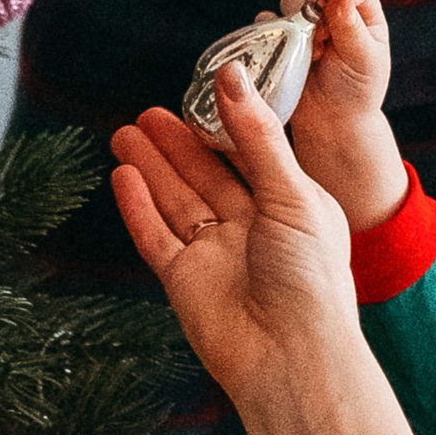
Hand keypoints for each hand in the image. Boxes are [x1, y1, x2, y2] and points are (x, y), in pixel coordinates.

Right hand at [112, 73, 362, 409]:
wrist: (293, 359)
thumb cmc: (311, 280)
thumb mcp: (292, 194)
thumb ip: (257, 138)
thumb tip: (230, 76)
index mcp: (291, 206)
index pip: (252, 155)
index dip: (224, 125)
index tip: (199, 90)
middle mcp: (253, 229)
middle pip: (206, 176)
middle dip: (176, 143)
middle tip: (147, 111)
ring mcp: (217, 256)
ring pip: (176, 201)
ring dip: (152, 167)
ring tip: (125, 131)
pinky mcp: (186, 282)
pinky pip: (156, 237)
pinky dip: (138, 207)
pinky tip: (123, 176)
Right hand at [282, 0, 406, 232]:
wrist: (331, 124)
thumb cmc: (356, 91)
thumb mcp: (363, 57)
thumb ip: (351, 23)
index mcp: (360, 11)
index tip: (328, 1)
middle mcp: (332, 12)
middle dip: (313, 5)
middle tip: (320, 34)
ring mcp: (305, 25)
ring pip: (290, 1)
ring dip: (294, 20)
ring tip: (309, 51)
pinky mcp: (281, 39)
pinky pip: (268, 22)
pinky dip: (273, 33)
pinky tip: (287, 56)